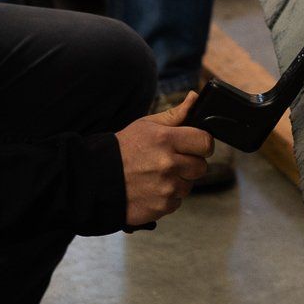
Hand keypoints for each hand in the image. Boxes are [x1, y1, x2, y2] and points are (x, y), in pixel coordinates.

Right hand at [115, 93, 213, 226]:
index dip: (202, 143)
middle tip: (171, 160)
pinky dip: (168, 197)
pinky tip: (152, 188)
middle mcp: (168, 164)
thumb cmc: (124, 149)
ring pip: (189, 185)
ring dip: (178, 181)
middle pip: (201, 166)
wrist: (97, 179)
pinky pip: (177, 201)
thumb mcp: (147, 125)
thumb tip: (195, 97)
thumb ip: (175, 114)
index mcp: (166, 139)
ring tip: (157, 175)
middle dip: (190, 163)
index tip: (194, 145)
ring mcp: (166, 188)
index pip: (205, 142)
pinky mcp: (162, 206)